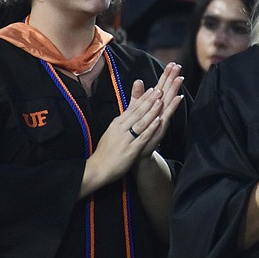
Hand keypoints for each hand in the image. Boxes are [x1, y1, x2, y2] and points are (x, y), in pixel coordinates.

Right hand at [82, 63, 183, 194]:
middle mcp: (121, 128)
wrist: (98, 169)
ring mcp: (126, 138)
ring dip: (152, 111)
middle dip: (149, 100)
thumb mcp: (111, 132)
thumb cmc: (105, 152)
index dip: (143, 98)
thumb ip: (121, 122)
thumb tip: (126, 113)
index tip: (152, 89)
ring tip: (161, 101)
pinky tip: (159, 121)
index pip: (132, 108)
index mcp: (117, 123)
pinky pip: (142, 137)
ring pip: (141, 122)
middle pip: (137, 112)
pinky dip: (151, 128)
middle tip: (159, 89)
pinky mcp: (131, 150)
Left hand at [128, 62, 184, 156]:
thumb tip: (138, 80)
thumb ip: (137, 96)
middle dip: (173, 78)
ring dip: (175, 89)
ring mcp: (162, 117)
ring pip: (170, 100)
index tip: (172, 63)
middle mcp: (161, 109)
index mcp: (154, 104)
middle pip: (168, 90)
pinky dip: (173, 106)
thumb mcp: (136, 109)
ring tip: (180, 78)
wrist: (138, 150)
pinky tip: (178, 98)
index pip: (161, 86)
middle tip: (178, 66)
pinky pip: (168, 113)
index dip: (166, 75)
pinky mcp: (162, 126)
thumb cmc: (138, 130)